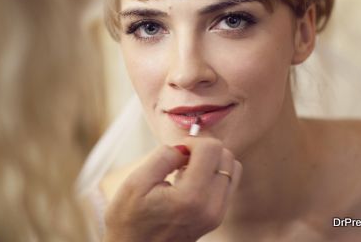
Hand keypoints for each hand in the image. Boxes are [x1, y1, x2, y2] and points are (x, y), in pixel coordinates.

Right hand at [103, 137, 241, 241]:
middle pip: (226, 156)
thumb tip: (184, 147)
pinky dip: (212, 174)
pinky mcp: (216, 218)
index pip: (211, 149)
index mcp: (191, 197)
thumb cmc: (129, 219)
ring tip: (185, 170)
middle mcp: (210, 207)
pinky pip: (227, 183)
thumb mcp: (136, 182)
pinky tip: (189, 181)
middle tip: (180, 159)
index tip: (176, 151)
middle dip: (204, 150)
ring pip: (232, 168)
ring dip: (211, 161)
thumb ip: (163, 157)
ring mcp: (216, 215)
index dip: (192, 141)